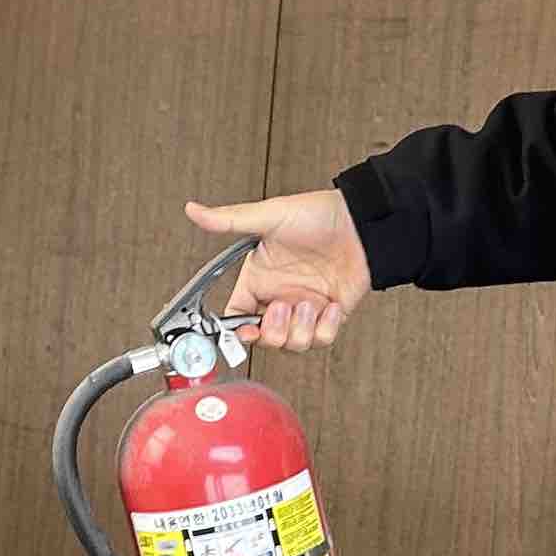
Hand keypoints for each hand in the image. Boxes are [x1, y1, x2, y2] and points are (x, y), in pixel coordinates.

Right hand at [184, 190, 372, 352]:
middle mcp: (280, 295)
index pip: (238, 315)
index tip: (245, 330)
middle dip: (273, 331)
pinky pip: (323, 339)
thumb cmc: (317, 214)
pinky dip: (326, 328)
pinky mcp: (331, 314)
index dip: (238, 330)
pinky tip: (330, 306)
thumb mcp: (269, 217)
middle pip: (265, 339)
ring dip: (300, 329)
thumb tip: (194, 211)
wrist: (361, 221)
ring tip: (310, 304)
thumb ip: (229, 220)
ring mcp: (305, 307)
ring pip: (293, 344)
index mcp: (260, 278)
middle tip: (282, 308)